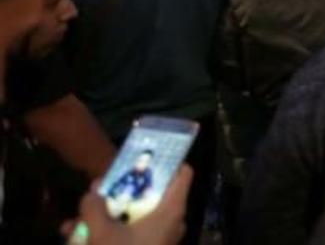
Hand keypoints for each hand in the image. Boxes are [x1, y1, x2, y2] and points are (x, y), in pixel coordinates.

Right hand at [66, 165, 191, 244]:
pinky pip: (129, 236)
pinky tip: (74, 238)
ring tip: (72, 224)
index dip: (166, 160)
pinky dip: (106, 235)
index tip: (142, 156)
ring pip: (133, 218)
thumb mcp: (102, 232)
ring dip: (104, 218)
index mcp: (172, 209)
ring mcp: (159, 239)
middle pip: (151, 194)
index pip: (182, 173)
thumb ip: (95, 207)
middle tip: (96, 190)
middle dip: (120, 192)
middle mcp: (171, 221)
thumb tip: (93, 191)